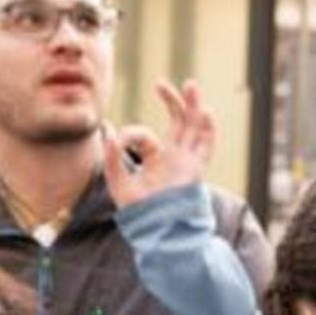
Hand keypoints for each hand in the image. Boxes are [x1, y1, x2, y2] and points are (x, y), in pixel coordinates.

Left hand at [104, 80, 215, 206]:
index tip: (116, 139)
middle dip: (172, 101)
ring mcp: (187, 161)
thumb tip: (107, 130)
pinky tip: (205, 111)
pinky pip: (206, 146)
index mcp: (156, 159)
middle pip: (179, 122)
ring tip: (190, 84)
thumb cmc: (139, 211)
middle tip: (160, 83)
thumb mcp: (118, 182)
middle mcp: (175, 157)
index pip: (145, 136)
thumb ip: (112, 158)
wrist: (157, 230)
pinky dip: (208, 129)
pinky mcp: (196, 169)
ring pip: (194, 127)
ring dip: (194, 105)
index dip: (130, 134)